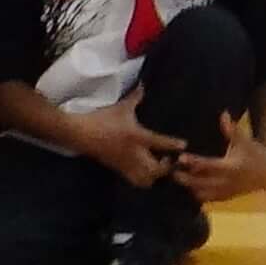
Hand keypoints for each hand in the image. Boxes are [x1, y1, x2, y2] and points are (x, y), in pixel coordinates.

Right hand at [71, 89, 187, 188]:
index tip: (184, 145)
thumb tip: (143, 84)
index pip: (160, 142)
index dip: (174, 145)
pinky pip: (135, 180)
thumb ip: (135, 97)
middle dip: (166, 166)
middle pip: (157, 169)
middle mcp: (135, 153)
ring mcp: (127, 164)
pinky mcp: (119, 170)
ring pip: (147, 179)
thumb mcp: (120, 107)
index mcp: (137, 136)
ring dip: (155, 176)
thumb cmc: (102, 119)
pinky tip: (145, 171)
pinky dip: (143, 180)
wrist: (81, 134)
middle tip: (169, 159)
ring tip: (157, 167)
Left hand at [169, 111, 265, 203]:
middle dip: (186, 179)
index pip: (210, 166)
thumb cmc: (255, 153)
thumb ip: (232, 130)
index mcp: (231, 168)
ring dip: (189, 188)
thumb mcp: (245, 141)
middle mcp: (227, 183)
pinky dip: (195, 194)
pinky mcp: (225, 198)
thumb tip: (224, 114)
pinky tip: (183, 187)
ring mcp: (226, 192)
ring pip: (203, 195)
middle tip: (170, 170)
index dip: (195, 163)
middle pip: (202, 184)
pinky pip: (207, 200)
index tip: (181, 158)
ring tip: (174, 177)